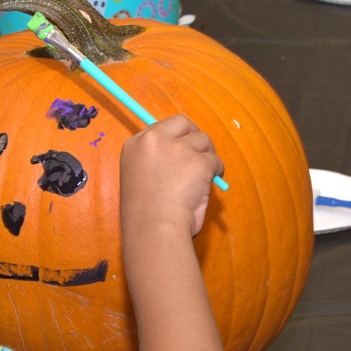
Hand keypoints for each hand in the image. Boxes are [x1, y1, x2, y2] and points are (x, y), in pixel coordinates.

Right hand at [120, 116, 223, 238]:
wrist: (153, 227)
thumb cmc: (144, 212)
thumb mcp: (138, 176)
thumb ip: (154, 159)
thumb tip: (180, 154)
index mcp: (135, 145)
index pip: (161, 126)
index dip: (175, 137)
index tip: (182, 148)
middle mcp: (154, 140)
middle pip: (183, 123)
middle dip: (194, 137)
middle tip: (199, 155)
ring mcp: (177, 149)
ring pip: (203, 141)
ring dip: (206, 157)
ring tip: (202, 176)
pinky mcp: (198, 161)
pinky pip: (215, 161)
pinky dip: (216, 172)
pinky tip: (209, 184)